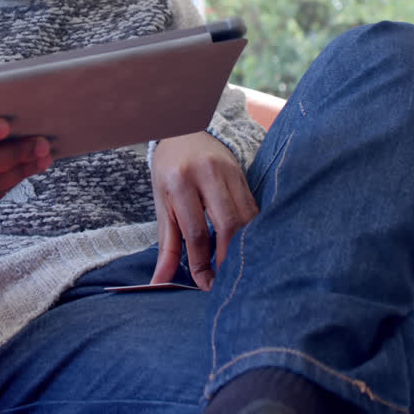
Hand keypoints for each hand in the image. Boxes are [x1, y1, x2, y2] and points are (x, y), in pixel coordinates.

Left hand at [149, 131, 256, 290]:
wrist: (185, 130)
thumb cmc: (169, 170)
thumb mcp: (161, 204)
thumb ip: (166, 245)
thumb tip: (160, 282)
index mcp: (181, 182)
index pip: (196, 232)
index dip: (202, 263)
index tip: (205, 284)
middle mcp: (208, 174)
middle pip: (228, 224)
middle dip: (229, 257)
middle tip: (225, 280)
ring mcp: (230, 172)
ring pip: (246, 218)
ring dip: (243, 246)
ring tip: (236, 267)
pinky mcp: (244, 174)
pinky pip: (253, 209)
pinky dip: (251, 231)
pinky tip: (245, 246)